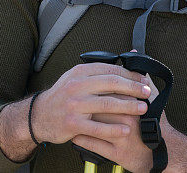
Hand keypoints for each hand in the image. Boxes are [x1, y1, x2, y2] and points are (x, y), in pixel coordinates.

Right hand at [32, 62, 151, 144]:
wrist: (39, 115)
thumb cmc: (63, 95)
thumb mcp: (76, 77)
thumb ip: (99, 70)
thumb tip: (128, 58)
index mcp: (80, 72)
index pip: (111, 69)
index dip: (130, 75)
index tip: (143, 80)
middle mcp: (77, 86)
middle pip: (112, 83)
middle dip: (133, 87)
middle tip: (147, 92)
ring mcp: (74, 105)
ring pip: (107, 105)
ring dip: (128, 106)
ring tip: (143, 108)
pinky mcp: (72, 124)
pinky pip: (97, 128)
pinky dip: (113, 129)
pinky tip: (125, 130)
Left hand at [72, 75, 186, 172]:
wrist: (162, 152)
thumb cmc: (157, 125)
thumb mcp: (154, 98)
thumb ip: (143, 79)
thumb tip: (136, 60)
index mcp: (133, 105)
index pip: (109, 91)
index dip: (98, 88)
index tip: (89, 85)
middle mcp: (126, 120)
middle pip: (98, 106)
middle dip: (86, 102)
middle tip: (76, 98)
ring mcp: (120, 137)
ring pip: (93, 125)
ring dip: (80, 119)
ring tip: (73, 114)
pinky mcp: (115, 154)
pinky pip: (93, 144)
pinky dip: (81, 139)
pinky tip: (76, 134)